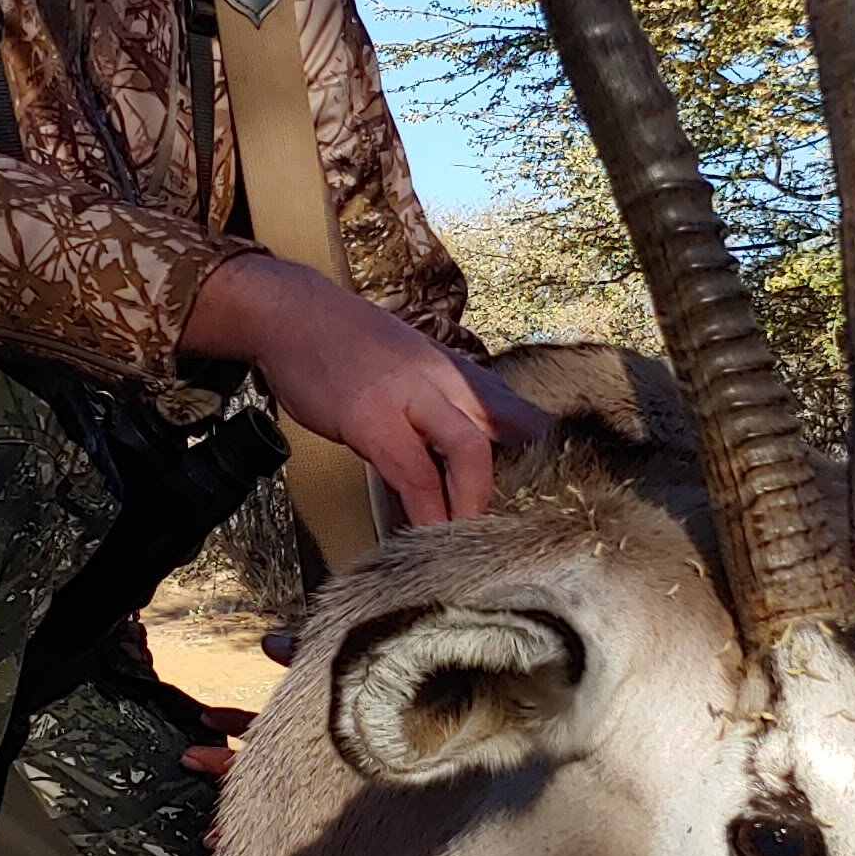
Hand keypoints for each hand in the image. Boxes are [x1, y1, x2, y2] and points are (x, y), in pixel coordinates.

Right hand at [182, 253, 553, 525]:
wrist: (290, 313)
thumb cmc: (348, 346)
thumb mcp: (410, 367)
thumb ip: (439, 410)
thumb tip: (459, 466)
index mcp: (459, 371)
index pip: (521, 411)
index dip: (548, 450)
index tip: (564, 490)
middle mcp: (446, 379)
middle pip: (513, 426)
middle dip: (529, 478)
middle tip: (527, 525)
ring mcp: (411, 397)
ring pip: (469, 450)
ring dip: (475, 503)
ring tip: (476, 542)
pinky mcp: (372, 420)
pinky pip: (413, 475)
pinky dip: (426, 511)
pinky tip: (429, 537)